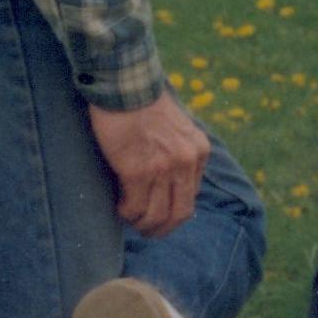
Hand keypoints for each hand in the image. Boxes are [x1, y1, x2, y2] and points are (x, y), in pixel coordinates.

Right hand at [89, 88, 211, 236]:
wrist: (126, 86)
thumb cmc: (145, 105)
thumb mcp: (178, 128)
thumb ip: (179, 153)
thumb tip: (171, 185)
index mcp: (199, 151)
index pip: (192, 196)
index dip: (174, 212)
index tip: (160, 216)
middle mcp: (186, 162)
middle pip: (179, 213)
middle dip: (162, 228)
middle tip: (147, 231)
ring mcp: (163, 168)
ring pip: (155, 215)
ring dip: (141, 224)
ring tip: (128, 219)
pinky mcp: (138, 171)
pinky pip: (134, 207)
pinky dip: (126, 213)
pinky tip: (118, 208)